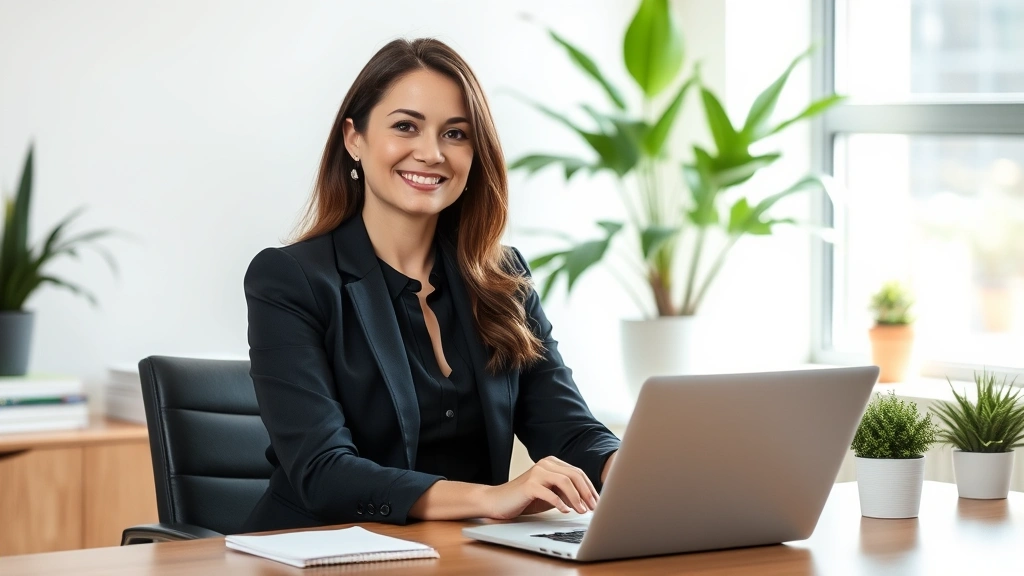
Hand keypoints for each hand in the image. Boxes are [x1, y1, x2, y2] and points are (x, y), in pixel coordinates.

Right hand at [481, 456, 598, 519]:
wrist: (498, 501)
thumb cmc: (526, 499)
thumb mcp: (551, 495)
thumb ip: (566, 493)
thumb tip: (588, 501)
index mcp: (553, 463)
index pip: (578, 473)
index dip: (590, 488)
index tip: (598, 502)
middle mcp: (546, 464)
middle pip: (574, 475)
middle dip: (587, 493)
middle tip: (594, 508)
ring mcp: (536, 472)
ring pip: (564, 481)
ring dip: (576, 498)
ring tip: (582, 511)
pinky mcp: (528, 484)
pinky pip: (548, 492)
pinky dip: (559, 502)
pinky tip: (565, 511)